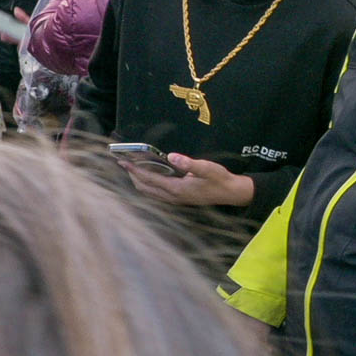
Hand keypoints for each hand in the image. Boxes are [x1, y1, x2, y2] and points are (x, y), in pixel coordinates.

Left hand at [124, 154, 254, 207]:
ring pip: (149, 192)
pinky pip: (155, 194)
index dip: (135, 171)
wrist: (231, 193)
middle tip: (123, 163)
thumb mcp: (207, 168)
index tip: (124, 162)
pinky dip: (146, 185)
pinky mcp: (178, 199)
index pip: (149, 180)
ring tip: (131, 169)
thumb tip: (171, 156)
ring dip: (138, 181)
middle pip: (144, 188)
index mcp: (177, 189)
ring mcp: (175, 200)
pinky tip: (147, 177)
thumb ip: (189, 163)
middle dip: (132, 176)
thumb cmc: (219, 179)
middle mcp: (172, 197)